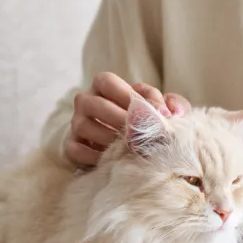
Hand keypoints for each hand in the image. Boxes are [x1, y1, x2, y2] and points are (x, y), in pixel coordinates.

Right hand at [65, 72, 189, 166]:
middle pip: (94, 104)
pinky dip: (94, 156)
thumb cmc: (147, 121)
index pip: (107, 81)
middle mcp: (85, 101)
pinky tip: (114, 161)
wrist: (131, 147)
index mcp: (104, 86)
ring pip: (84, 126)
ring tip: (131, 147)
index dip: (128, 94)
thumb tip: (171, 113)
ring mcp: (76, 124)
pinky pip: (75, 149)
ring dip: (108, 138)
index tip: (152, 111)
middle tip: (142, 133)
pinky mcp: (71, 146)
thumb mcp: (162, 107)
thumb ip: (171, 104)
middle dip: (120, 119)